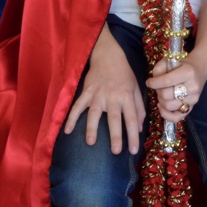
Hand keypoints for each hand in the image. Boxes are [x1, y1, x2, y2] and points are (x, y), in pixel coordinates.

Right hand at [64, 24, 145, 154]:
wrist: (108, 55)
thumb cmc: (124, 74)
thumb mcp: (136, 87)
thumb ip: (138, 107)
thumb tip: (139, 128)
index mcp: (127, 96)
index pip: (132, 118)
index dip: (133, 135)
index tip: (134, 150)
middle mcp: (112, 96)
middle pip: (114, 118)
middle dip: (115, 135)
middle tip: (116, 151)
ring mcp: (97, 94)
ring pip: (94, 113)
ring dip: (92, 128)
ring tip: (90, 142)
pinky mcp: (85, 92)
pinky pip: (77, 106)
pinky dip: (71, 118)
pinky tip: (67, 131)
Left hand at [146, 54, 206, 122]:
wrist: (199, 69)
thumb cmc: (182, 64)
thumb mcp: (169, 60)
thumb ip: (159, 69)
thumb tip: (153, 82)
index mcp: (188, 72)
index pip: (167, 81)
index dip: (154, 83)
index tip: (148, 82)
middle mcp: (193, 87)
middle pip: (167, 95)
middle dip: (158, 91)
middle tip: (157, 87)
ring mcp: (193, 99)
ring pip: (169, 106)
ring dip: (160, 100)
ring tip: (161, 93)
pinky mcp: (191, 108)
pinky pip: (176, 118)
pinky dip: (165, 114)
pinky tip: (161, 106)